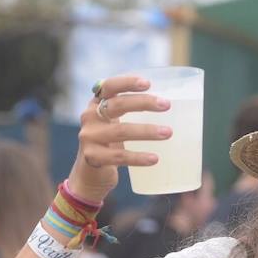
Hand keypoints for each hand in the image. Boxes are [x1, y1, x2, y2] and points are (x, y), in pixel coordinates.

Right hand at [69, 75, 169, 202]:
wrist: (90, 175)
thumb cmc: (110, 144)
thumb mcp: (115, 123)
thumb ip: (131, 111)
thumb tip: (166, 102)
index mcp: (97, 104)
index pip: (108, 86)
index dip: (126, 82)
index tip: (148, 83)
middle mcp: (90, 117)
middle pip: (117, 105)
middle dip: (144, 103)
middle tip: (167, 105)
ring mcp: (89, 137)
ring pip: (120, 131)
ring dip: (146, 131)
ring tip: (168, 133)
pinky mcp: (92, 157)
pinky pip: (119, 156)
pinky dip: (138, 157)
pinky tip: (155, 159)